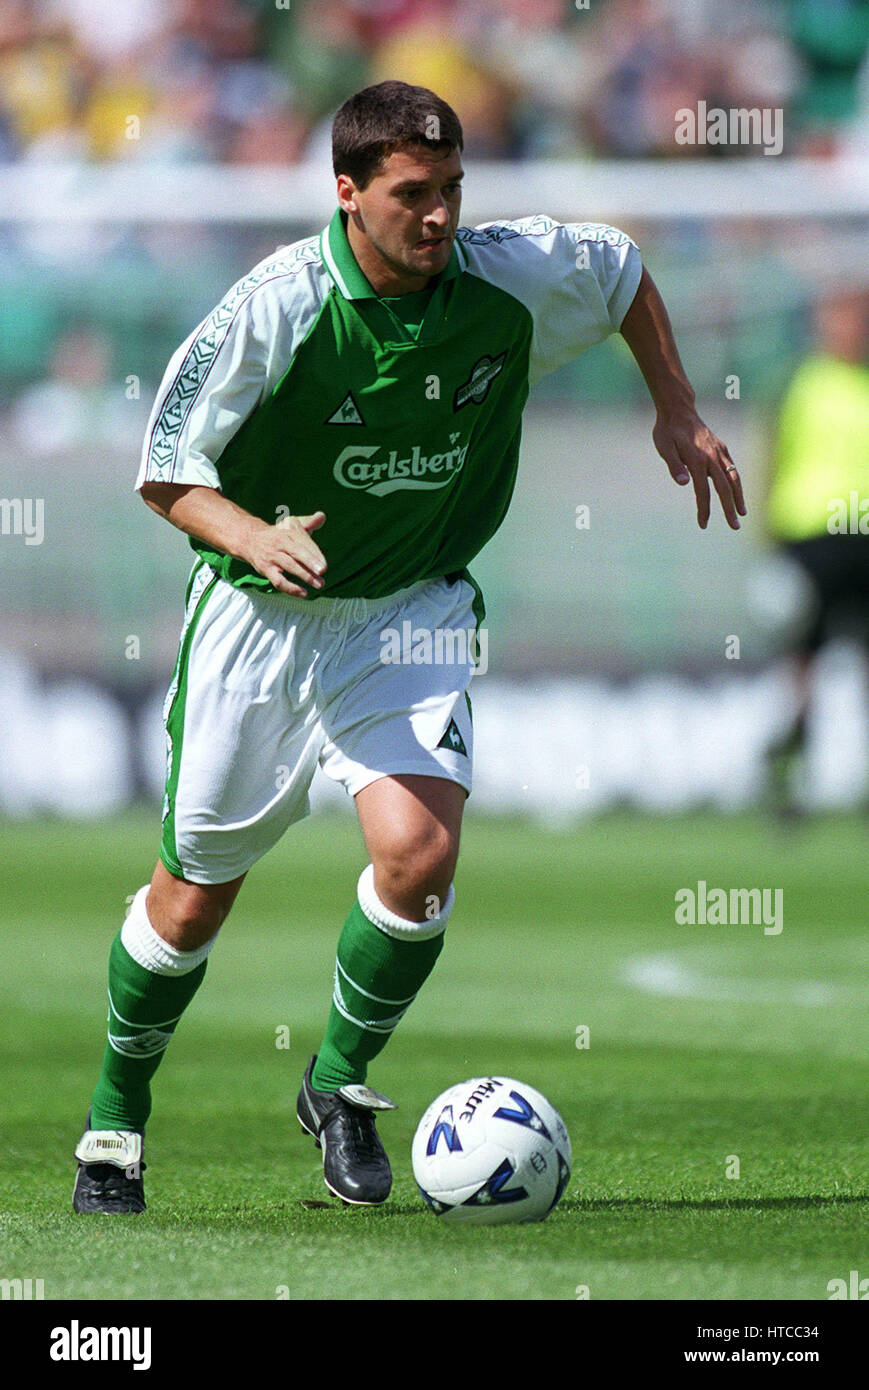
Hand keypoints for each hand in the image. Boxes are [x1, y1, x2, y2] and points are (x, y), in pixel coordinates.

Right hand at [243, 511, 327, 595]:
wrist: (250, 540)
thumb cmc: (278, 534)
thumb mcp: (291, 524)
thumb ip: (308, 522)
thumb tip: (322, 516)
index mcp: (288, 533)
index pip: (303, 542)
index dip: (314, 553)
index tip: (324, 564)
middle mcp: (280, 544)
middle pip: (296, 552)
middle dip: (309, 561)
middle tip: (322, 570)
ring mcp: (272, 557)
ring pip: (289, 566)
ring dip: (305, 576)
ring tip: (319, 584)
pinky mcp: (266, 570)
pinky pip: (278, 581)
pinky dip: (290, 588)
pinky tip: (303, 593)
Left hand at [653, 408, 745, 529]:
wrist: (678, 409)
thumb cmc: (667, 430)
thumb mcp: (664, 447)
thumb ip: (674, 465)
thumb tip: (683, 483)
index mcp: (697, 460)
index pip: (702, 491)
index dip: (704, 509)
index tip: (703, 524)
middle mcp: (711, 457)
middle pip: (724, 488)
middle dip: (729, 509)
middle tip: (735, 527)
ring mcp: (719, 451)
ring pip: (733, 477)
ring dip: (738, 496)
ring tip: (742, 512)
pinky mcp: (721, 447)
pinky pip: (732, 467)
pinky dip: (736, 481)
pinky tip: (736, 492)